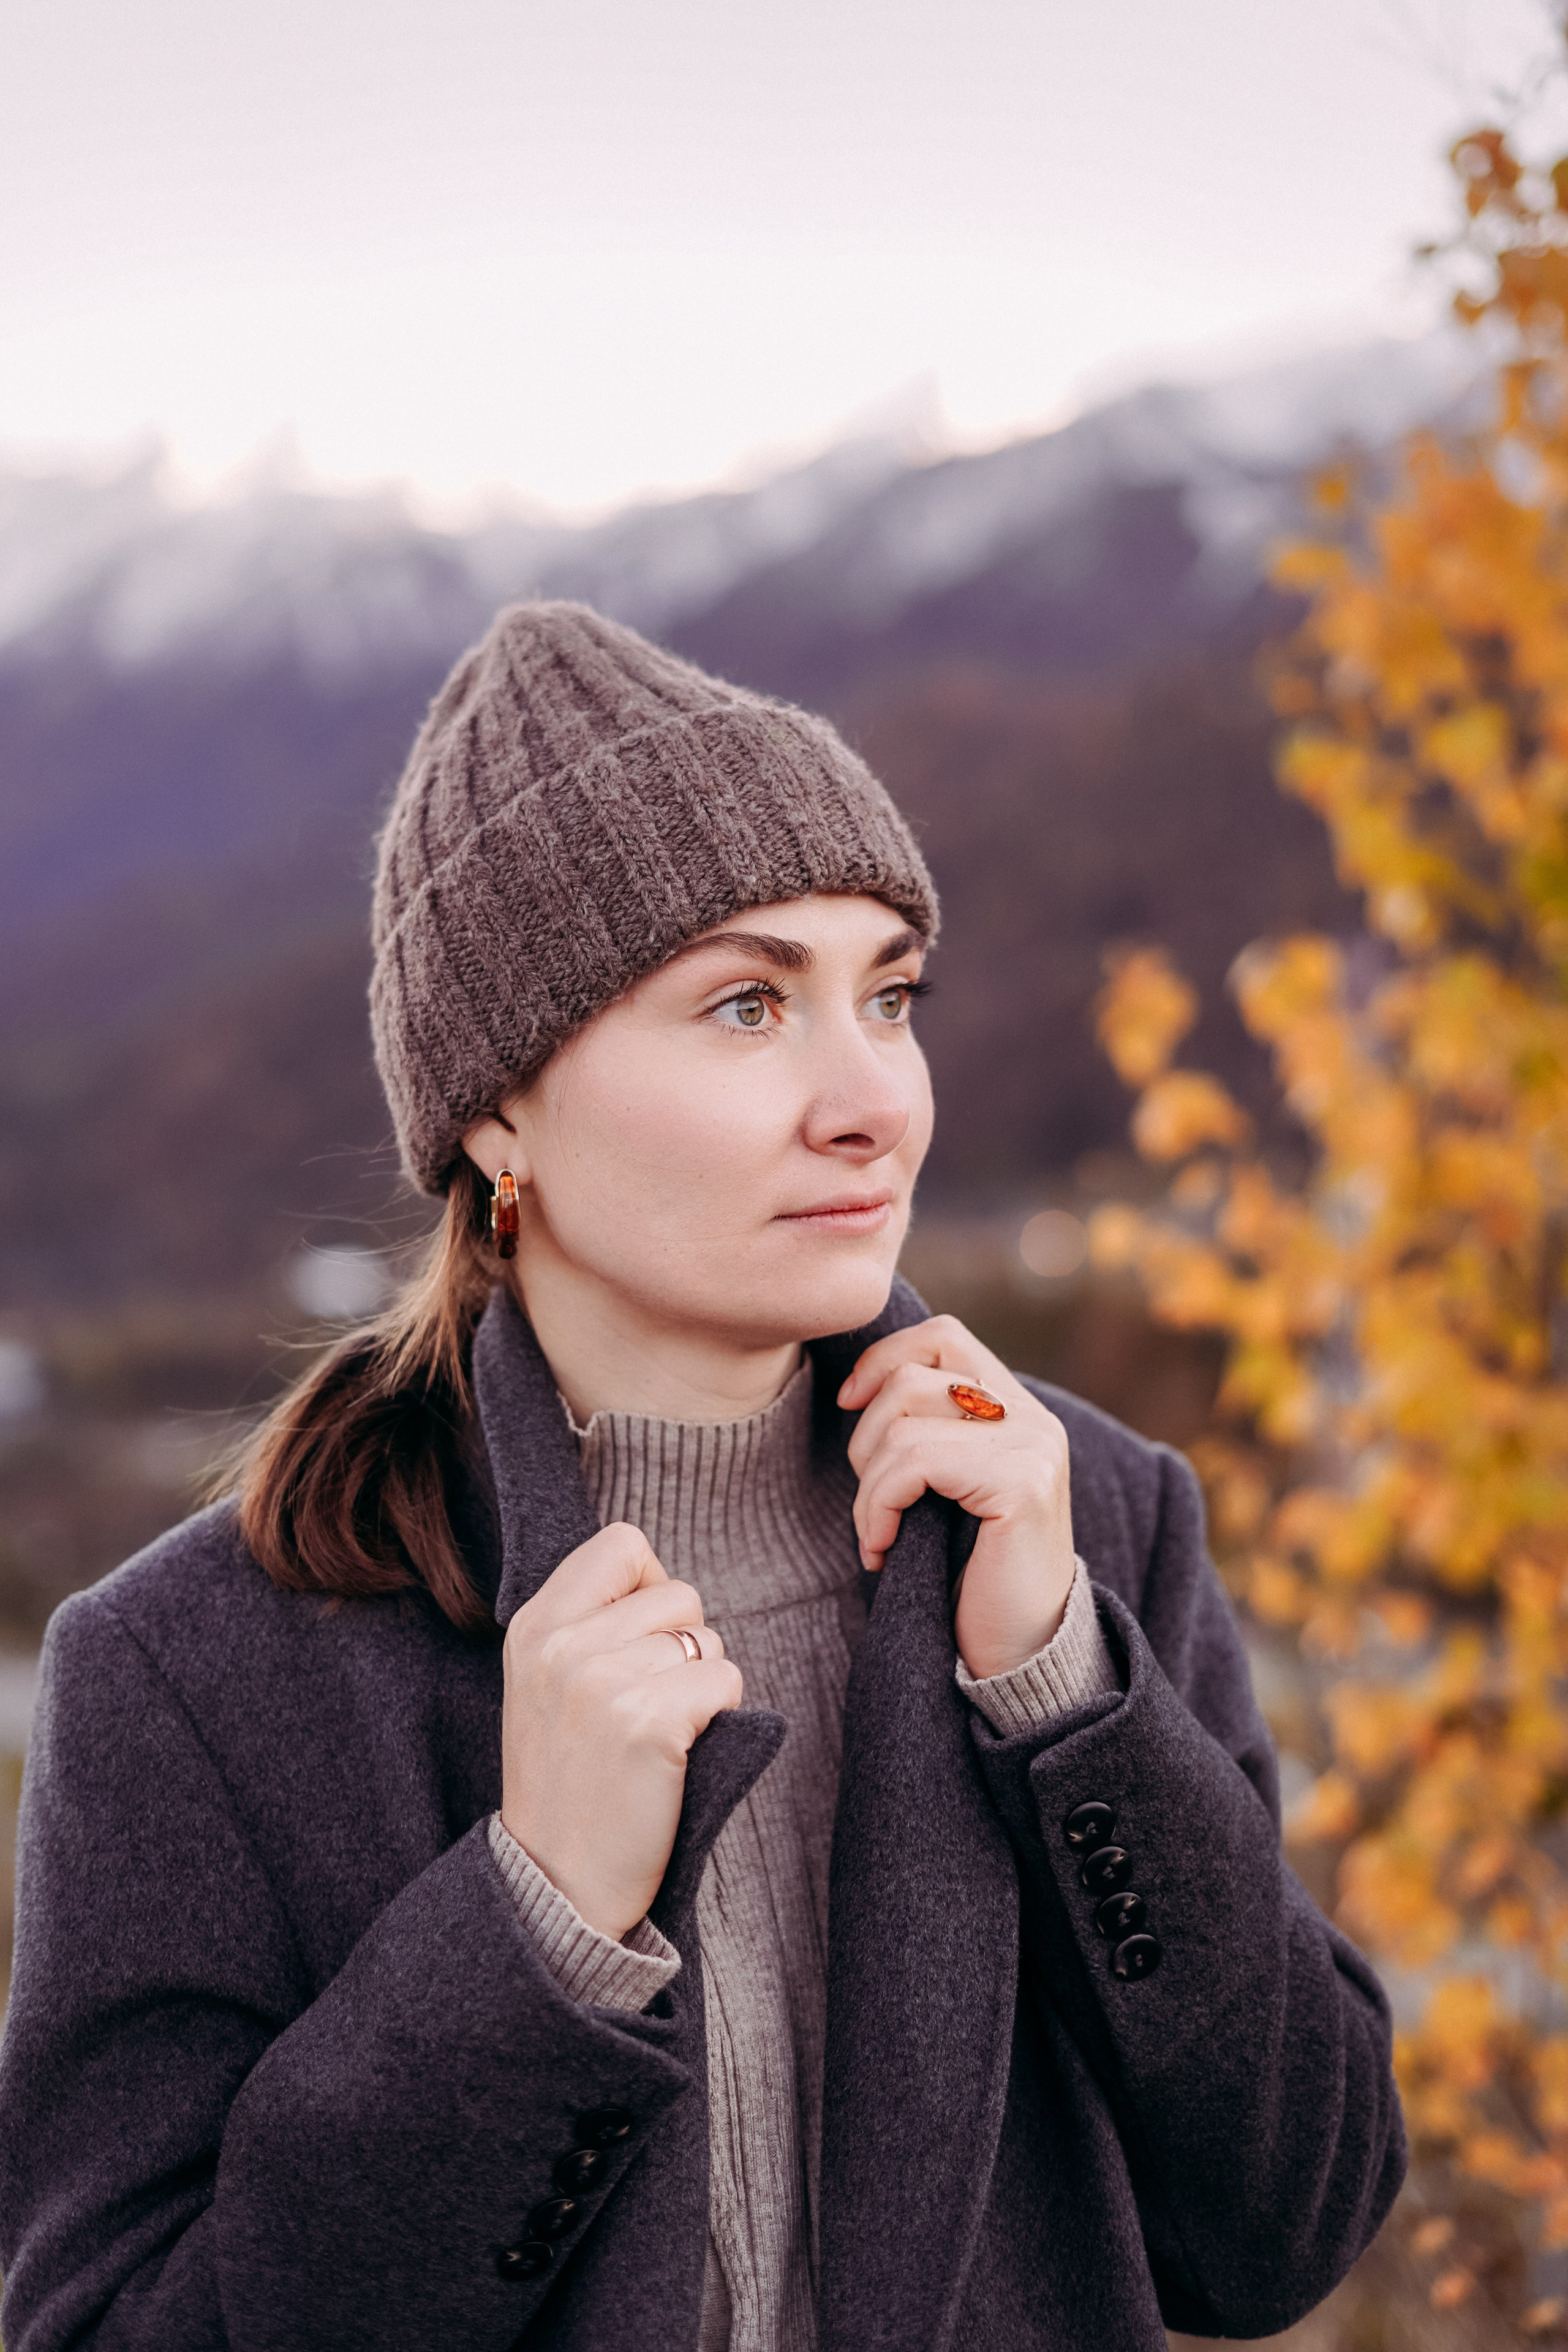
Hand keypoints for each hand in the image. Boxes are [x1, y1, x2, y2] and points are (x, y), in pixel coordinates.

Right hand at [500, 1522, 742, 1939]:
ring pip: (709, 1640)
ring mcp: (604, 1683)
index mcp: (534, 1627)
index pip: (622, 1544)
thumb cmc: (568, 1781)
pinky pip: (727, 1680)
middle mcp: (563, 1645)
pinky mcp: (650, 1723)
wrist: (557, 1883)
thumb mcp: (545, 1683)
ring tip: (658, 1737)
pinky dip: (721, 1716)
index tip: (641, 1639)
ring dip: (703, 1687)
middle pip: (679, 1594)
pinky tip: (680, 1756)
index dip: (651, 1584)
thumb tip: (656, 1578)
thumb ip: (588, 1623)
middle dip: (684, 1645)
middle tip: (648, 1706)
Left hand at [838, 1314, 1074, 1680]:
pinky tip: (881, 1552)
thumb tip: (856, 1388)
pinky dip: (877, 1508)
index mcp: (1017, 1410)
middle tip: (872, 1504)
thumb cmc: (970, 1575)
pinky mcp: (1020, 1483)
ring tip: (878, 1534)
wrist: (1020, 1653)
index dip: (883, 1360)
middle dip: (865, 1439)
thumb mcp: (947, 1488)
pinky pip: (914, 1463)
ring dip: (868, 1486)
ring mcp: (1032, 1447)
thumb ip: (930, 1432)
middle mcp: (1033, 1418)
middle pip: (911, 1376)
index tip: (848, 1407)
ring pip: (904, 1421)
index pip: (943, 1338)